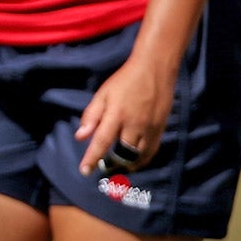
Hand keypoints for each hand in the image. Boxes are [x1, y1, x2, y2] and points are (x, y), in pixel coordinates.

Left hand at [75, 55, 174, 174]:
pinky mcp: (161, 128)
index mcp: (117, 114)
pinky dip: (142, 160)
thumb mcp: (102, 95)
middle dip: (111, 164)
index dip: (92, 158)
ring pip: (139, 156)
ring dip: (127, 164)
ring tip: (117, 166)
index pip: (102, 142)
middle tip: (102, 167)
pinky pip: (151, 151)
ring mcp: (151, 127)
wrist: (155, 69)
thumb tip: (80, 136)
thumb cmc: (124, 81)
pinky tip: (133, 161)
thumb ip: (91, 116)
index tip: (84, 171)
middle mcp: (135, 124)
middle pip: (123, 153)